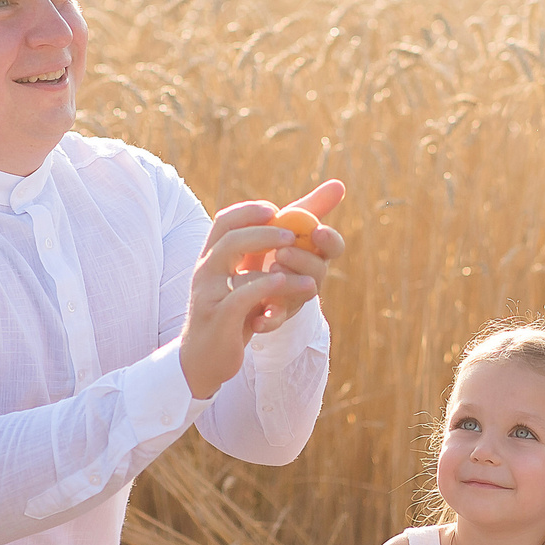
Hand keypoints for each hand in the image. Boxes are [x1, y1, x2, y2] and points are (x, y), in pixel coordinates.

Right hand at [178, 179, 346, 397]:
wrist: (207, 358)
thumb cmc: (238, 310)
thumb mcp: (259, 274)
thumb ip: (289, 238)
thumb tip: (337, 187)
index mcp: (215, 255)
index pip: (226, 221)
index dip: (251, 211)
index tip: (278, 210)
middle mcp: (208, 269)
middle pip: (229, 238)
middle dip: (263, 233)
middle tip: (294, 236)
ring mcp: (210, 294)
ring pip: (238, 270)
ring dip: (278, 271)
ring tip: (311, 281)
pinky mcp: (218, 320)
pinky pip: (240, 299)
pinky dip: (265, 291)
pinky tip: (290, 290)